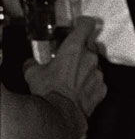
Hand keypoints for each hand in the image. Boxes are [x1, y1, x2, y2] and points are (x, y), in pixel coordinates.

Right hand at [24, 16, 106, 136]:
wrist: (60, 115)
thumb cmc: (48, 92)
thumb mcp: (33, 74)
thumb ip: (32, 64)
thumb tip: (29, 63)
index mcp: (74, 47)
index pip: (86, 24)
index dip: (83, 23)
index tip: (79, 25)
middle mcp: (90, 57)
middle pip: (90, 45)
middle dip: (81, 50)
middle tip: (69, 59)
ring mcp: (98, 72)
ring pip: (94, 64)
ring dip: (85, 68)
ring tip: (71, 79)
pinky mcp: (102, 88)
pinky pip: (97, 82)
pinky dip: (90, 84)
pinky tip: (78, 91)